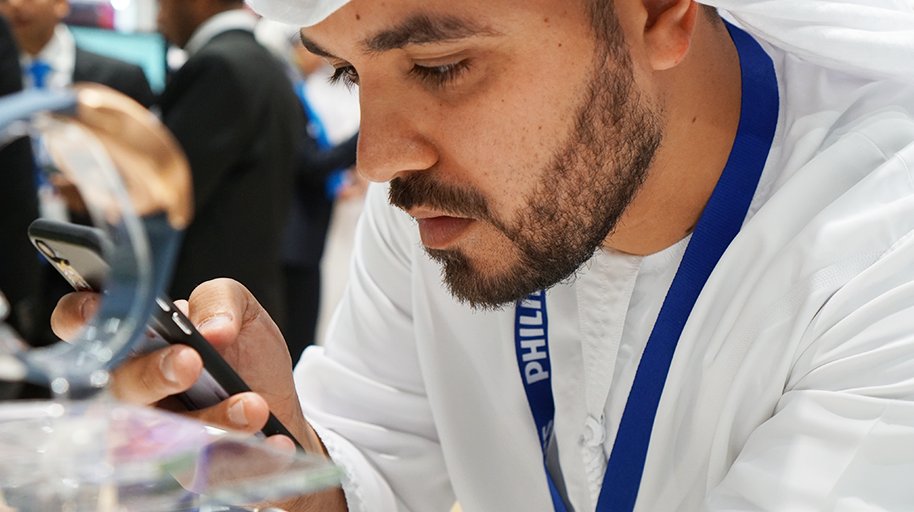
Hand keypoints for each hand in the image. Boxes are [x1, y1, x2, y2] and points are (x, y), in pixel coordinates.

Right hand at [51, 279, 313, 450]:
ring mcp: (152, 431)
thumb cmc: (246, 354)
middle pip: (116, 384)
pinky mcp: (182, 468)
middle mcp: (133, 386)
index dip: (79, 317)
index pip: (83, 324)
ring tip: (252, 406)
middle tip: (190, 362)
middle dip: (151, 372)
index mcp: (139, 339)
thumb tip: (211, 329)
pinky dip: (239, 454)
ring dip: (210, 418)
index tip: (101, 311)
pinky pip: (201, 468)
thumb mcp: (242, 311)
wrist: (281, 407)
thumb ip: (220, 300)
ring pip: (157, 433)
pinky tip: (272, 440)